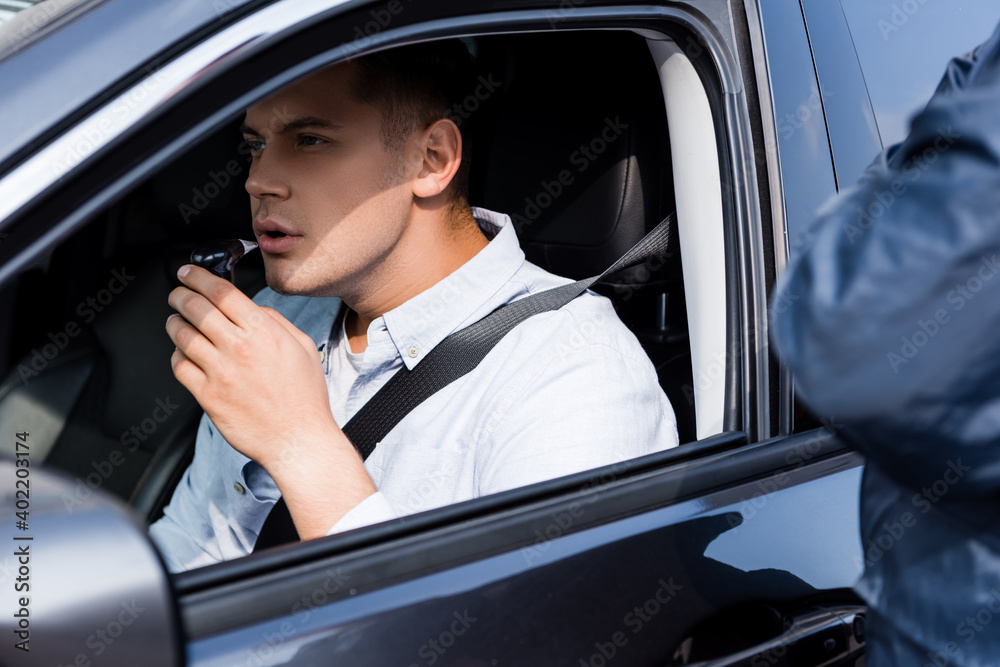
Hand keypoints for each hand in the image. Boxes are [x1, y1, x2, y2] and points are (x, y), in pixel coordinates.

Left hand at [166, 265, 375, 535]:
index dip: (198, 277)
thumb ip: (275, 322)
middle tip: (177, 294)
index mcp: (263, 332)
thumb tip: (252, 309)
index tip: (189, 272)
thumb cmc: (304, 398)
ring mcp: (221, 373)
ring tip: (175, 321)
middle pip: (196, 308)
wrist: (298, 439)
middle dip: (180, 295)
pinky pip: (180, 367)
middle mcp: (239, 349)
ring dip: (174, 323)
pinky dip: (176, 356)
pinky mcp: (209, 396)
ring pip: (182, 336)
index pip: (221, 292)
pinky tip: (182, 354)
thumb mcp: (302, 347)